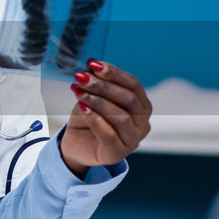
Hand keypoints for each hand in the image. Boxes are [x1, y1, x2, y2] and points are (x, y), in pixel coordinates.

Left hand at [61, 59, 151, 175]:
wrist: (76, 144)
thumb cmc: (89, 119)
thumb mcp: (93, 98)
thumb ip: (96, 86)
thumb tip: (92, 67)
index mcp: (142, 106)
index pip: (133, 84)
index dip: (114, 73)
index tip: (94, 64)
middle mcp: (142, 123)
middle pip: (128, 99)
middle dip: (104, 86)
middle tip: (83, 77)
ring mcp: (133, 140)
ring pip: (120, 117)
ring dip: (98, 102)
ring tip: (79, 92)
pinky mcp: (117, 153)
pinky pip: (109, 135)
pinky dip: (96, 120)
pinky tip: (83, 108)